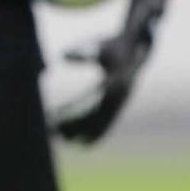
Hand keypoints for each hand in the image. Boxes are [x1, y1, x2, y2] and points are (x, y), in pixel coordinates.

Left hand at [53, 0, 162, 143]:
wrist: (136, 47)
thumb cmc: (113, 46)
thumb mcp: (98, 47)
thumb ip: (82, 51)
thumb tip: (62, 55)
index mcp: (114, 86)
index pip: (90, 105)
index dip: (73, 114)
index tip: (55, 119)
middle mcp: (119, 99)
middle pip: (94, 119)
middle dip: (74, 128)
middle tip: (53, 132)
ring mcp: (120, 105)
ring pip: (101, 125)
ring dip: (82, 133)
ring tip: (60, 139)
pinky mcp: (118, 107)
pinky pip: (107, 125)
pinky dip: (95, 135)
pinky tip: (81, 144)